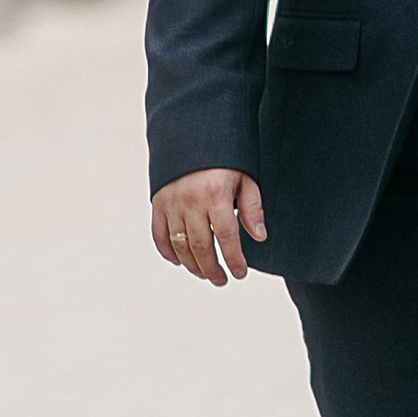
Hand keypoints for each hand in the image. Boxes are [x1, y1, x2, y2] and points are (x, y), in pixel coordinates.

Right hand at [153, 167, 265, 284]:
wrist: (191, 135)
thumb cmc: (223, 160)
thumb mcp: (245, 178)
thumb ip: (252, 208)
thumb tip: (259, 236)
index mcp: (216, 194)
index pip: (226, 235)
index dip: (234, 259)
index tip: (240, 273)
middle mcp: (191, 200)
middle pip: (201, 246)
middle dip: (213, 269)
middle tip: (222, 280)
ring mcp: (172, 203)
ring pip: (180, 245)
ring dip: (193, 265)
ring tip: (206, 274)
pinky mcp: (158, 204)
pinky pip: (159, 235)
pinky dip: (168, 253)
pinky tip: (180, 262)